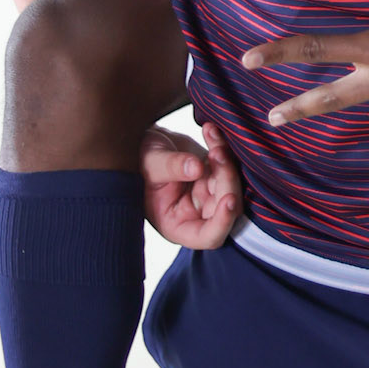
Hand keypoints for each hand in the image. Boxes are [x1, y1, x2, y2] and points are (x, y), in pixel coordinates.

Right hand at [140, 121, 241, 247]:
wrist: (140, 143)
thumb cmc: (137, 161)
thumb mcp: (150, 164)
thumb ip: (172, 167)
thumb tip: (197, 168)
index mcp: (177, 224)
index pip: (209, 236)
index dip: (223, 222)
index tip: (228, 198)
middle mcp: (196, 214)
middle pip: (226, 207)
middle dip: (227, 179)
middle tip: (217, 153)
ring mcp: (207, 194)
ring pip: (231, 184)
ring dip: (226, 159)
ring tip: (211, 136)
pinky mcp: (214, 174)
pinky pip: (228, 163)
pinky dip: (223, 145)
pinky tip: (210, 130)